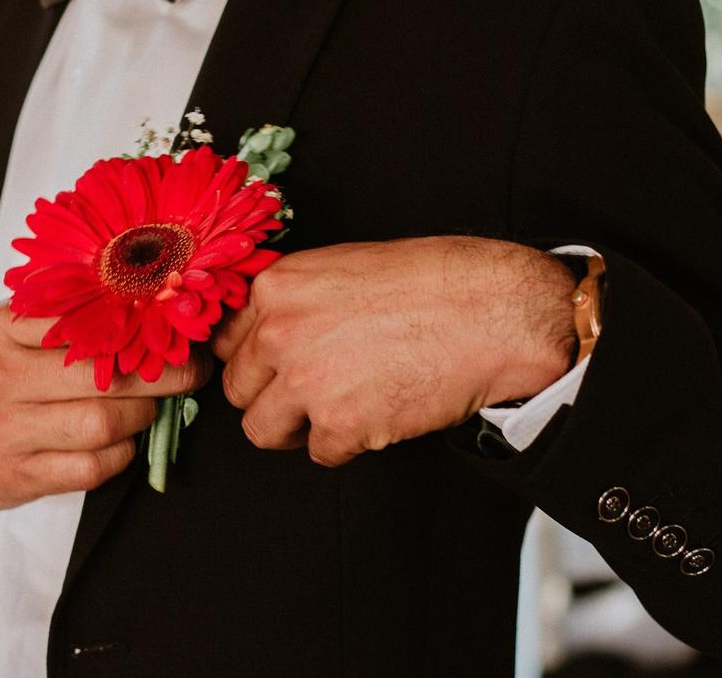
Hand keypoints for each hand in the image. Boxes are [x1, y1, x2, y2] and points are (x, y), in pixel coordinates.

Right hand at [0, 303, 211, 508]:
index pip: (84, 321)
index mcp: (1, 329)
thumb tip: (144, 302)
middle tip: (190, 373)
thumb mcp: (5, 328)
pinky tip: (122, 441)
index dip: (141, 326)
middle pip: (101, 377)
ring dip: (142, 417)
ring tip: (151, 407)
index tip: (177, 327)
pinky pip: (89, 469)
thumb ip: (59, 314)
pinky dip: (119, 454)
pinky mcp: (15, 477)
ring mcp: (4, 432)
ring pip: (99, 425)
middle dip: (160, 377)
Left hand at [212, 237, 574, 465]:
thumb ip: (299, 300)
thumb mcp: (345, 267)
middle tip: (308, 395)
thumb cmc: (436, 282)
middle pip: (237, 387)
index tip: (272, 368)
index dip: (254, 357)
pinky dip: (346, 444)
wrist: (495, 311)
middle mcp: (279, 332)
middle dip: (270, 395)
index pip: (226, 339)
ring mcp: (305, 380)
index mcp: (278, 286)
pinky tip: (376, 417)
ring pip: (261, 429)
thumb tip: (274, 330)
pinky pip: (319, 453)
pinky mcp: (339, 424)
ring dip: (295, 428)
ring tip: (333, 414)